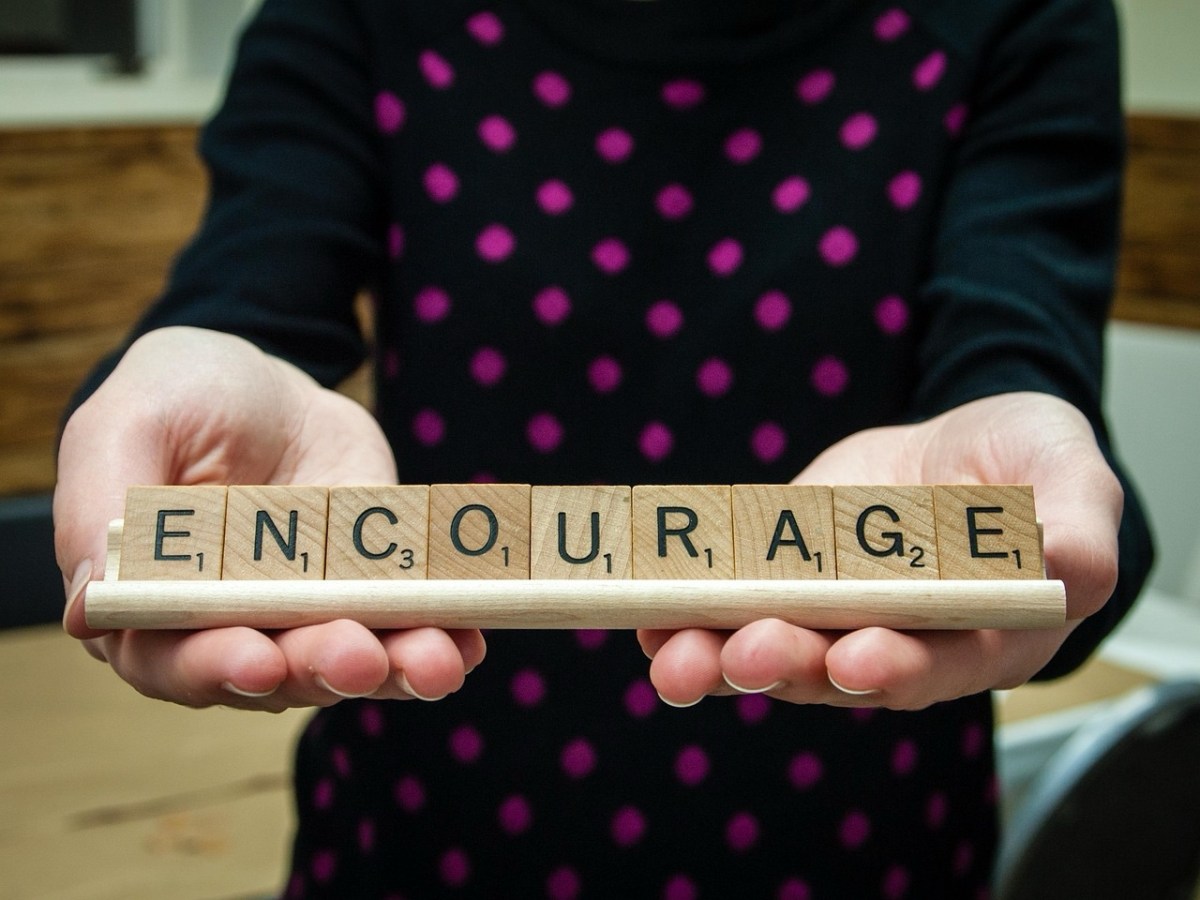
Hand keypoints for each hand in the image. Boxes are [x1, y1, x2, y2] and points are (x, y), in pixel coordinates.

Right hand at [55, 326, 484, 710]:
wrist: (267, 381)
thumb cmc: (180, 398)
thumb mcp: (127, 424)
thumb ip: (100, 505)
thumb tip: (88, 606)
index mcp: (155, 605)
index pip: (173, 661)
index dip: (214, 669)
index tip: (259, 660)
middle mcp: (234, 626)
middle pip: (276, 673)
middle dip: (319, 669)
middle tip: (357, 656)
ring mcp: (311, 613)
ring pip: (349, 659)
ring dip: (394, 666)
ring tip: (436, 660)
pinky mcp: (371, 590)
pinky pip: (408, 624)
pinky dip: (441, 635)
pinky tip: (468, 639)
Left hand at [638, 392, 1121, 709]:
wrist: (961, 445)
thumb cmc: (1027, 465)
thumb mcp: (1070, 475)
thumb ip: (1078, 523)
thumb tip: (1073, 567)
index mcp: (980, 633)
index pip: (940, 663)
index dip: (899, 667)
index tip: (856, 658)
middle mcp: (898, 640)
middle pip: (838, 670)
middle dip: (789, 664)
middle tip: (744, 653)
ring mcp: (832, 616)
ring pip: (774, 651)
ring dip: (719, 656)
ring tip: (673, 655)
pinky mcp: (782, 583)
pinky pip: (733, 608)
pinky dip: (689, 616)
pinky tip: (649, 617)